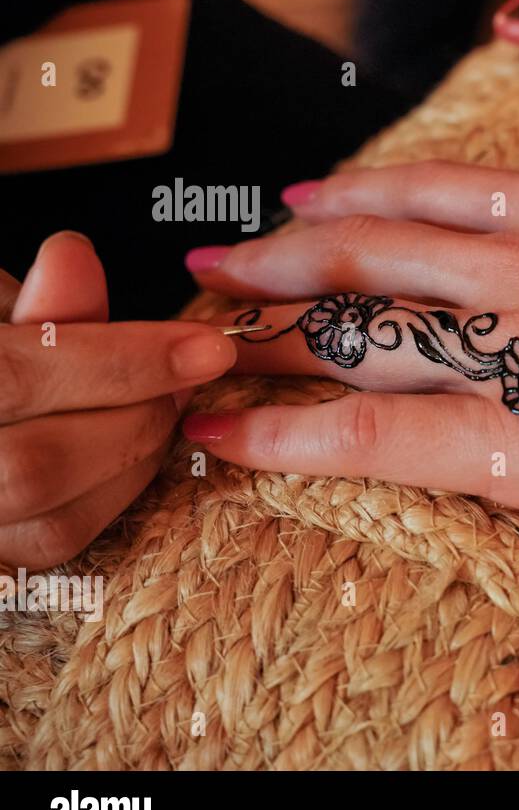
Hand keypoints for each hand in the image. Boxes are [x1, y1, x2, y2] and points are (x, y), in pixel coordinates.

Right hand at [0, 232, 237, 568]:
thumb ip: (33, 305)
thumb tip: (74, 257)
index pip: (11, 378)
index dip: (120, 361)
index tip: (208, 346)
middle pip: (35, 467)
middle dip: (134, 417)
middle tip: (187, 376)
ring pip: (51, 524)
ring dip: (132, 460)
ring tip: (161, 407)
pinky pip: (52, 552)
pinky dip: (108, 498)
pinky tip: (129, 453)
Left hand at [182, 108, 518, 564]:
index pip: (432, 192)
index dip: (351, 199)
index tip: (296, 207)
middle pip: (369, 253)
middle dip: (279, 258)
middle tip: (219, 271)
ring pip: (361, 332)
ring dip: (272, 338)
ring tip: (209, 354)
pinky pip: (386, 438)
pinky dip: (298, 438)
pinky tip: (235, 442)